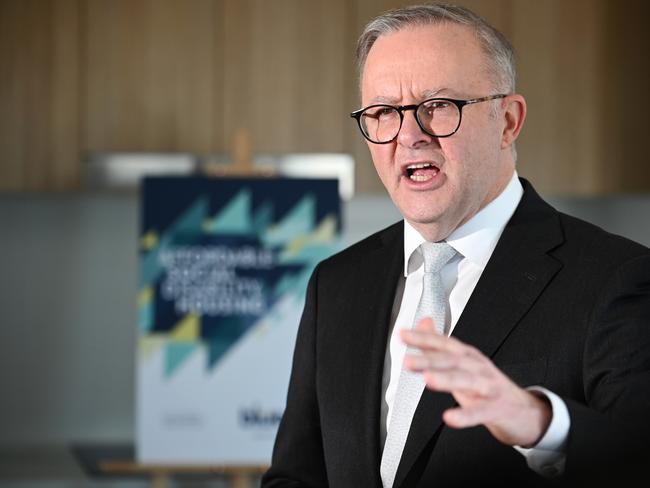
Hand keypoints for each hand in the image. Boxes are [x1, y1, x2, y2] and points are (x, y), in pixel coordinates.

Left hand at [401, 317, 551, 446]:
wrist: (522, 410)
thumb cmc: (487, 384)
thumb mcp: (462, 362)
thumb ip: (439, 344)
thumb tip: (423, 323)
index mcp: (467, 356)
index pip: (444, 343)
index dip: (423, 338)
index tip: (403, 335)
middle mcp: (477, 367)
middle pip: (452, 360)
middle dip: (430, 359)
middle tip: (408, 361)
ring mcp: (489, 387)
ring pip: (467, 381)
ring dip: (446, 380)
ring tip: (427, 379)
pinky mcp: (496, 409)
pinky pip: (479, 413)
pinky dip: (465, 416)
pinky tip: (450, 417)